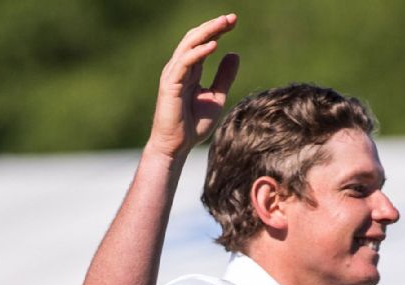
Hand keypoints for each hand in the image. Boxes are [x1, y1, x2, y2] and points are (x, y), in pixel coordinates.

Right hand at [147, 14, 240, 160]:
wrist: (178, 146)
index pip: (203, 43)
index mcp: (190, 71)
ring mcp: (173, 75)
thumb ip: (224, 76)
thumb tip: (234, 53)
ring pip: (188, 46)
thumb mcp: (216, 97)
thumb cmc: (193, 125)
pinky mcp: (170, 85)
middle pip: (194, 39)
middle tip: (231, 17)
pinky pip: (184, 63)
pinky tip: (213, 46)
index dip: (217, 31)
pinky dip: (198, 53)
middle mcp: (179, 69)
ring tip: (223, 24)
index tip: (233, 21)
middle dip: (213, 26)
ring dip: (206, 33)